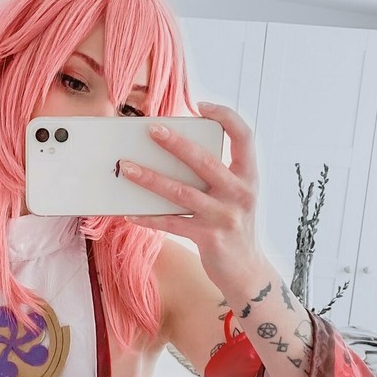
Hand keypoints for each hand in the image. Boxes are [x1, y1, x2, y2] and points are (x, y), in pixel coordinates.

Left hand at [120, 102, 261, 289]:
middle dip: (176, 143)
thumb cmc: (234, 225)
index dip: (225, 116)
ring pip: (181, 192)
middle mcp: (240, 193)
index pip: (244, 135)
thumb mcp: (235, 196)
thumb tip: (173, 154)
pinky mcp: (208, 238)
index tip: (201, 105)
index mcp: (249, 176)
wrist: (246, 271)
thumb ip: (217, 175)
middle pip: (204, 161)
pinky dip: (148, 217)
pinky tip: (130, 212)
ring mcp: (224, 216)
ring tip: (127, 167)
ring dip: (150, 178)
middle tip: (151, 129)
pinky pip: (171, 223)